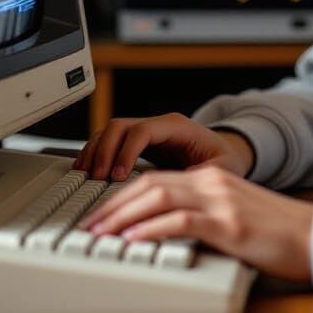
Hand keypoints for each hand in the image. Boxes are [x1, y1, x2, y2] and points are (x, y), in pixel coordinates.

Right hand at [73, 113, 254, 180]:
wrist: (226, 154)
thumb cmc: (225, 159)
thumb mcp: (222, 167)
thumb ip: (203, 175)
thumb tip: (181, 187)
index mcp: (177, 127)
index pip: (142, 131)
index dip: (127, 152)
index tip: (119, 176)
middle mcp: (158, 126)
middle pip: (120, 126)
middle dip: (104, 150)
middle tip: (97, 177)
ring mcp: (145, 133)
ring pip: (109, 132)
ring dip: (95, 152)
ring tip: (87, 176)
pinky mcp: (137, 146)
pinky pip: (108, 142)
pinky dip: (95, 155)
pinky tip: (88, 172)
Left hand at [79, 166, 312, 281]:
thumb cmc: (281, 235)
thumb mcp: (237, 217)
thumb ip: (205, 217)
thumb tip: (167, 234)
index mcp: (214, 180)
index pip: (156, 180)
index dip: (123, 196)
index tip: (101, 216)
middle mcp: (213, 183)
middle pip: (150, 184)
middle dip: (114, 204)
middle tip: (89, 226)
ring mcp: (221, 201)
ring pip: (158, 196)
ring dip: (123, 215)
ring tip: (101, 233)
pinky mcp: (229, 224)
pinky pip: (180, 221)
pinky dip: (151, 228)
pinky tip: (133, 239)